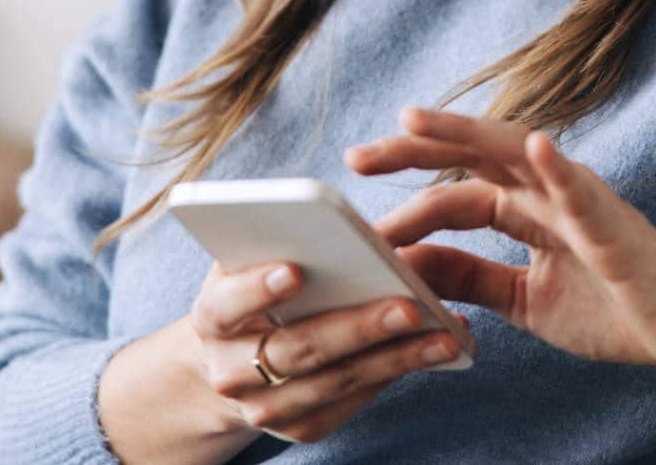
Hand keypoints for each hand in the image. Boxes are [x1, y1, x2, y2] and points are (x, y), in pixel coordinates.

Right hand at [96, 257, 464, 461]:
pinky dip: (392, 375)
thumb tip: (346, 226)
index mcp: (212, 317)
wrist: (234, 359)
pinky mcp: (301, 427)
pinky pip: (351, 403)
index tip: (295, 271)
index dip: (257, 289)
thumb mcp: (250, 261)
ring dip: (394, 359)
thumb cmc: (255, 290)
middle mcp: (230, 371)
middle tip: (408, 305)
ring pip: (334, 383)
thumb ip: (278, 241)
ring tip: (443, 335)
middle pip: (297, 350)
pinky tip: (431, 353)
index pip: (227, 305)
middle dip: (357, 327)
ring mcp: (265, 407)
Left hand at [346, 105, 655, 375]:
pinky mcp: (616, 228)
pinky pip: (585, 192)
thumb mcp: (526, 299)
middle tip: (356, 155)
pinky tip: (537, 147)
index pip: (455, 190)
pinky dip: (559, 167)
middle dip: (414, 150)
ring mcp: (583, 203)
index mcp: (527, 209)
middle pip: (472, 156)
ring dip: (467, 134)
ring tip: (416, 120)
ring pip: (518, 154)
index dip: (406, 197)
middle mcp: (549, 192)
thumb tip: (410, 266)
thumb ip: (473, 278)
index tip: (354, 205)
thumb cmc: (619, 307)